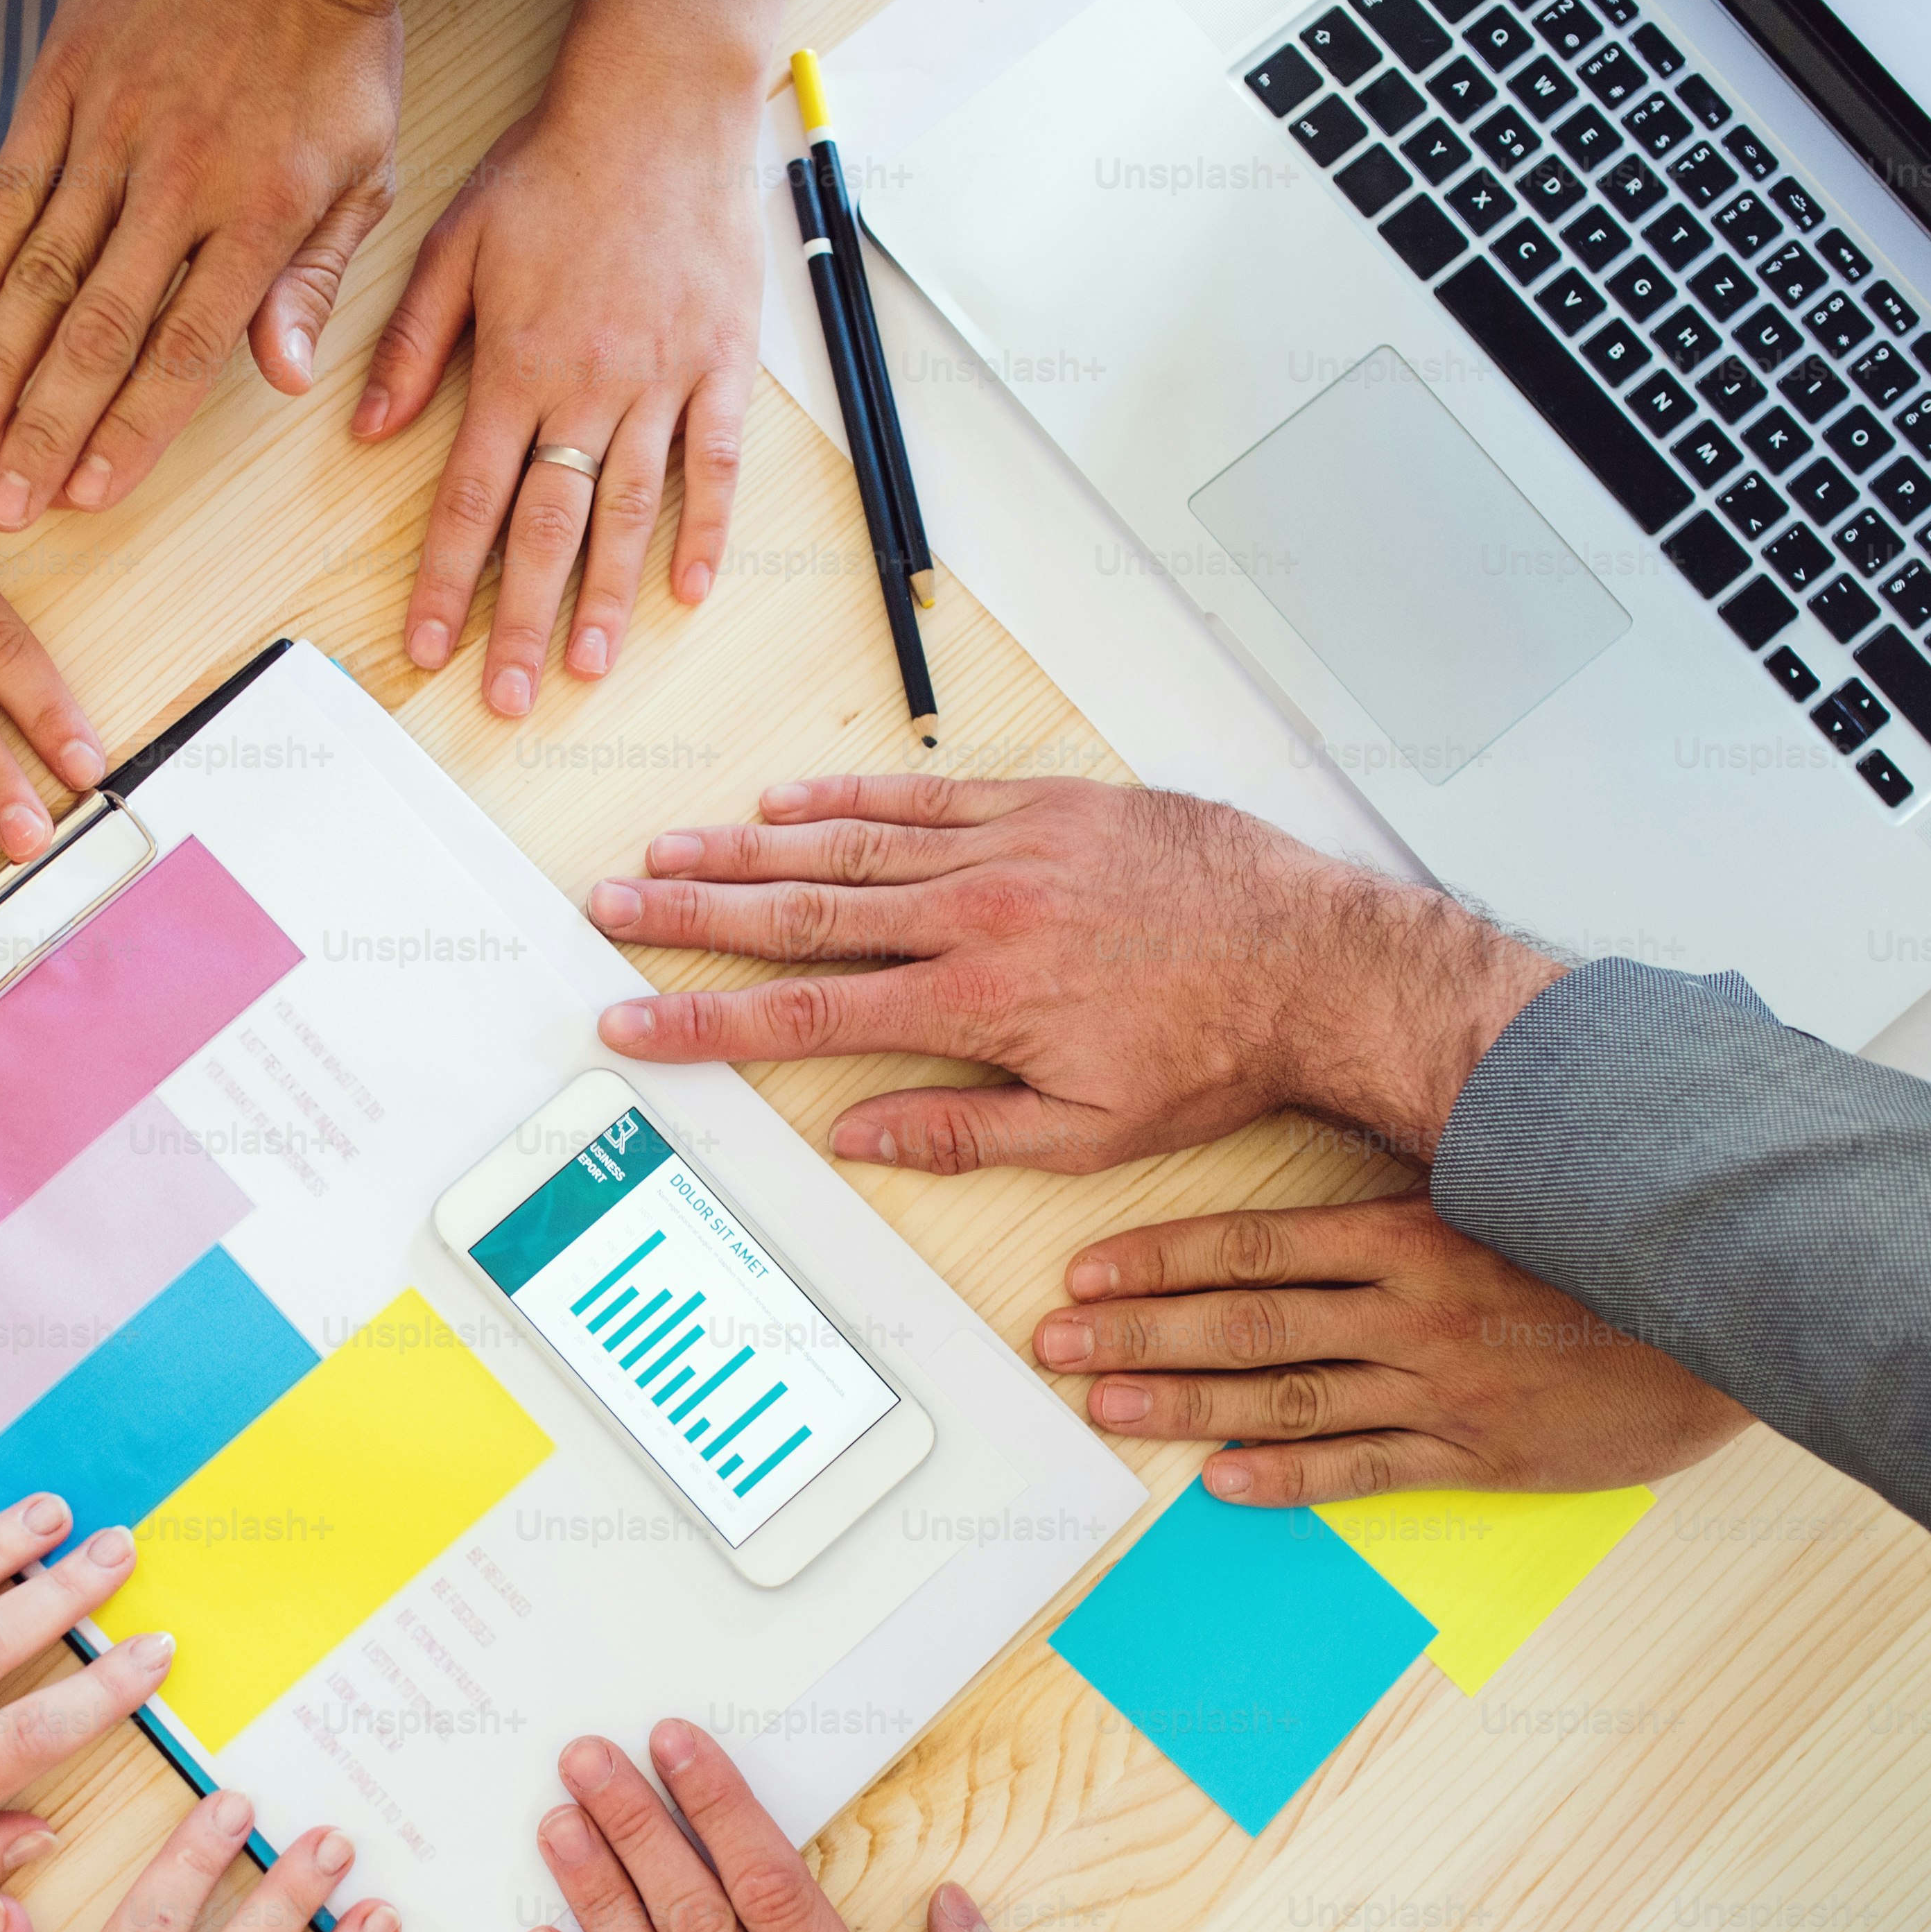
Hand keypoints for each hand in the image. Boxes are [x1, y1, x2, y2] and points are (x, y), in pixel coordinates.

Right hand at [0, 0, 403, 531]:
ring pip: (41, 269)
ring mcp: (110, 133)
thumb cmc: (332, 50)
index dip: (134, 429)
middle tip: (4, 505)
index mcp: (260, 214)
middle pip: (100, 329)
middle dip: (48, 427)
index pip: (185, 347)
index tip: (91, 496)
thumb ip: (318, 278)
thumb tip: (288, 381)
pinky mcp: (61, 87)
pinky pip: (7, 187)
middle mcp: (177, 182)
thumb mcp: (363, 167)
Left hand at [358, 72, 760, 712]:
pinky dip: (707, 529)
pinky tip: (689, 589)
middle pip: (547, 527)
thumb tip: (367, 430)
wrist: (659, 105)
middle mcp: (587, 387)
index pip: (469, 498)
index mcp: (514, 365)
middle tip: (505, 697)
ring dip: (607, 599)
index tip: (430, 647)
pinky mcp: (722, 364)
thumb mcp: (453, 242)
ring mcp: (662, 380)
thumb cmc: (553, 168)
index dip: (446, 582)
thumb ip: (410, 344)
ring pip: (630, 511)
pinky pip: (716, 462)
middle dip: (520, 620)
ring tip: (588, 670)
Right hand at [589, 774, 1567, 1175]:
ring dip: (750, 848)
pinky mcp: (1050, 807)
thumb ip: (960, 1132)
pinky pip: (928, 796)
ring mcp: (1010, 849)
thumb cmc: (1213, 1054)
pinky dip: (852, 798)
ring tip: (669, 851)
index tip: (633, 1019)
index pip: (808, 1012)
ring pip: (850, 846)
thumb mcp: (1089, 1132)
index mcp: (977, 1002)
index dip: (706, 1018)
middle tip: (613, 907)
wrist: (1317, 964)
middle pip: (803, 913)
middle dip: (695, 915)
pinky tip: (789, 800)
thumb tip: (854, 1135)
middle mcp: (977, 914)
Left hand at [1044, 1194, 1751, 1503]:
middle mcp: (1412, 1307)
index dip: (1159, 1259)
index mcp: (1411, 1232)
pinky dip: (1289, 1476)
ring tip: (1106, 1407)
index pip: (1254, 1242)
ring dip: (1185, 1403)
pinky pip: (1366, 1466)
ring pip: (1284, 1395)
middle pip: (1245, 1319)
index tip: (1085, 1273)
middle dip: (1139, 1333)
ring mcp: (1442, 1383)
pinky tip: (1222, 1480)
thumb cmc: (1602, 1245)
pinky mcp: (1480, 1451)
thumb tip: (1313, 1176)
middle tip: (1055, 1346)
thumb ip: (1405, 1191)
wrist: (1730, 1309)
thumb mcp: (1498, 1191)